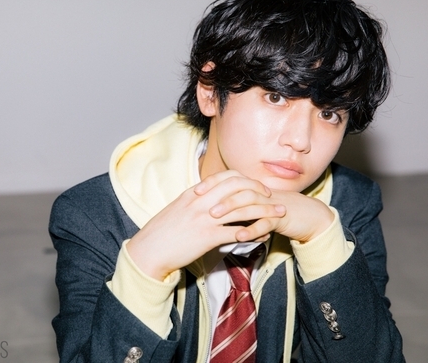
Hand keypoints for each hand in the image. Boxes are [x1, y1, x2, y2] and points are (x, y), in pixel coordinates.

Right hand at [126, 170, 284, 280]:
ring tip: (278, 215)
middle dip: (259, 191)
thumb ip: (195, 202)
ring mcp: (205, 219)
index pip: (225, 177)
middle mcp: (201, 202)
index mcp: (194, 193)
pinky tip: (264, 236)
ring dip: (264, 211)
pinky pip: (238, 232)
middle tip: (272, 198)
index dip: (245, 180)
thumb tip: (208, 200)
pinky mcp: (208, 237)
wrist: (149, 250)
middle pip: (238, 188)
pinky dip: (255, 233)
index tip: (256, 187)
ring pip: (243, 209)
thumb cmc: (162, 233)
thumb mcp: (178, 210)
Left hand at [201, 175, 334, 243]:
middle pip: (235, 188)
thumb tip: (208, 206)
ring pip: (248, 202)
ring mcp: (269, 203)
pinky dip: (253, 229)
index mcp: (249, 188)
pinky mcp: (280, 217)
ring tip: (214, 218)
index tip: (194, 191)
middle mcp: (258, 192)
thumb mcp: (250, 206)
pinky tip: (240, 236)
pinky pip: (265, 222)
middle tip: (198, 204)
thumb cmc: (271, 212)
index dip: (211, 183)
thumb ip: (232, 205)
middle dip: (216, 195)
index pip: (227, 179)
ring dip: (231, 209)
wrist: (304, 215)